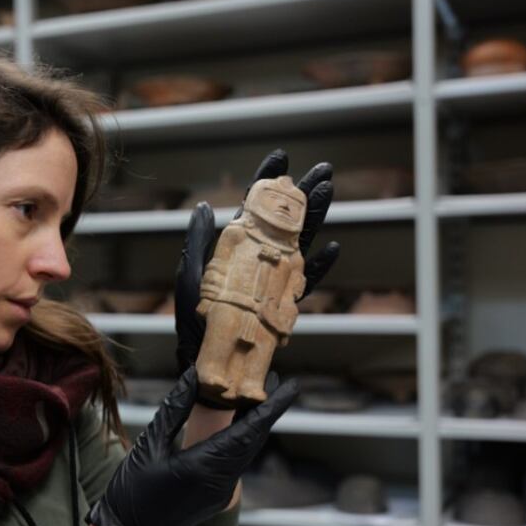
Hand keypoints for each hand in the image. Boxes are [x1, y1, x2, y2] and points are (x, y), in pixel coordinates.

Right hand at [86, 367, 298, 525]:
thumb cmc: (132, 490)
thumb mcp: (149, 444)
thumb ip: (175, 408)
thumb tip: (194, 376)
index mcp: (204, 466)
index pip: (249, 430)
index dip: (272, 407)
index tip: (291, 385)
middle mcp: (221, 481)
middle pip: (253, 439)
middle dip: (266, 409)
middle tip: (273, 378)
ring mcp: (221, 492)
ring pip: (246, 451)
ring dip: (254, 423)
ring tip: (255, 393)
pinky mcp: (217, 496)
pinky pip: (236, 462)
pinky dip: (240, 439)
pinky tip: (236, 421)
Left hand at [175, 149, 340, 369]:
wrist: (210, 368)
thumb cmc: (196, 325)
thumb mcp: (192, 279)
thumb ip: (198, 243)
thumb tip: (205, 206)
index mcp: (236, 251)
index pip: (254, 209)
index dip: (267, 182)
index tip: (280, 156)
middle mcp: (259, 261)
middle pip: (286, 221)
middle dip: (303, 194)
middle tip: (323, 170)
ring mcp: (275, 282)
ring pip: (301, 243)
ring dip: (317, 219)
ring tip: (330, 193)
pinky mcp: (286, 305)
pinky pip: (307, 283)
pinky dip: (321, 267)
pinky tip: (333, 249)